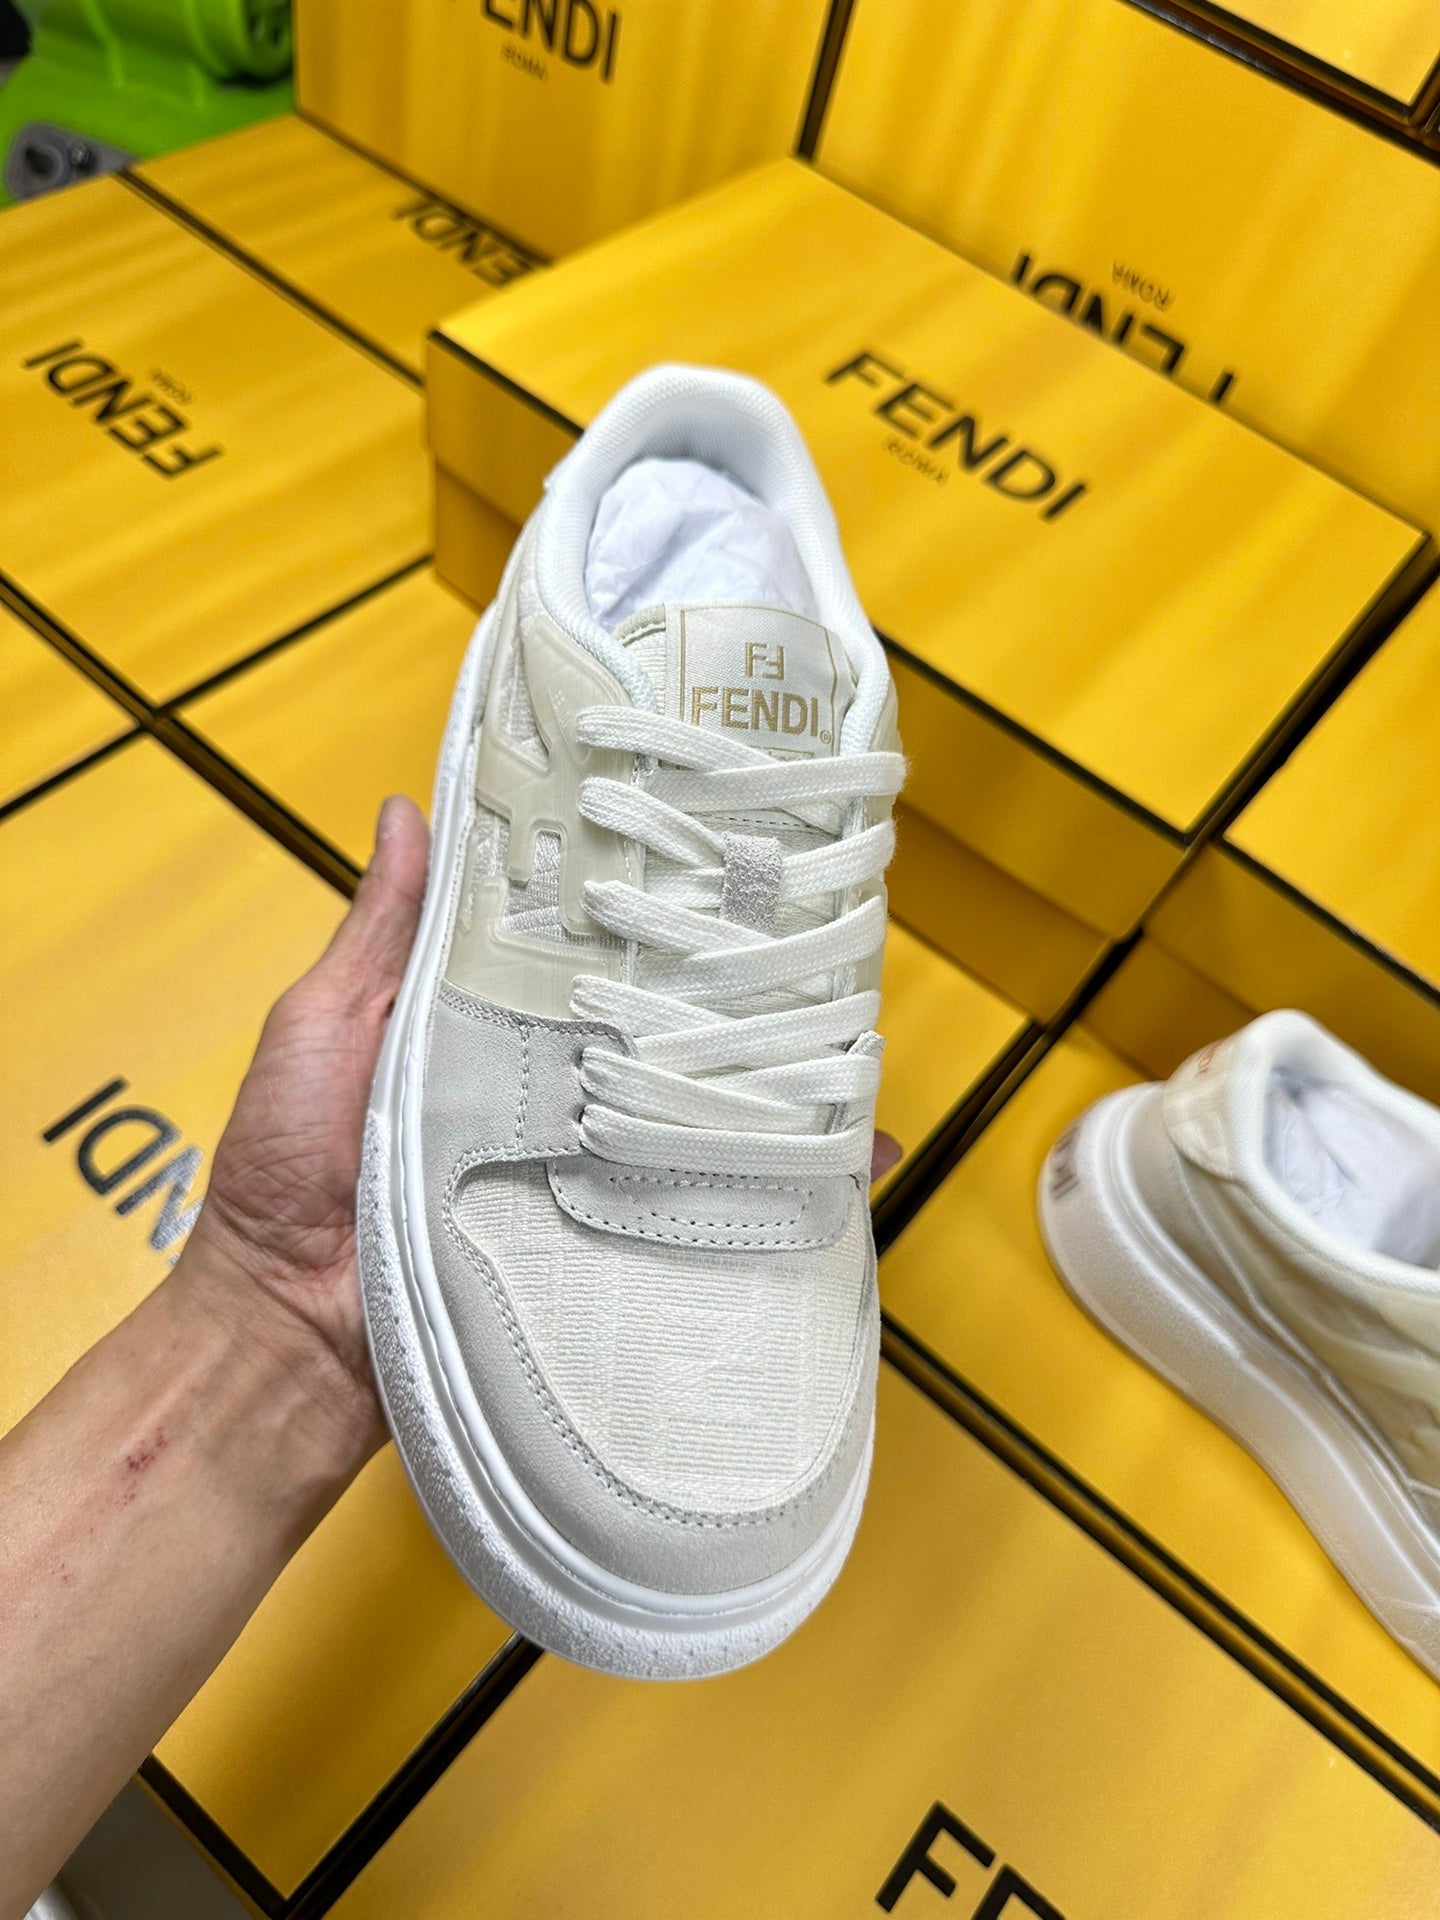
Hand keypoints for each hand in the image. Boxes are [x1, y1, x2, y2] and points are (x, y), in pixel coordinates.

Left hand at [175, 792, 900, 1469]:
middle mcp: (539, 1087)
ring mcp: (572, 1162)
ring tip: (838, 1052)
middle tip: (802, 948)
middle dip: (717, 996)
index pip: (572, 952)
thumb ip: (380, 931)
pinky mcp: (590, 1234)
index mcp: (480, 1021)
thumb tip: (407, 813)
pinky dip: (754, 1193)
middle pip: (643, 1030)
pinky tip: (830, 1170)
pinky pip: (677, 1208)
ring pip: (679, 1114)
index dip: (627, 908)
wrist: (287, 1319)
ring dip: (754, 1090)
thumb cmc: (284, 1164)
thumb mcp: (323, 1021)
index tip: (694, 851)